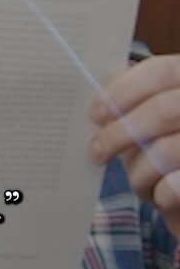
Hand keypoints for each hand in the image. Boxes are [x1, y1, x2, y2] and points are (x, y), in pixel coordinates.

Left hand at [88, 54, 179, 239]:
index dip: (125, 90)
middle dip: (120, 133)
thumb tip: (100, 102)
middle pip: (164, 110)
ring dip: (138, 171)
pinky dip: (158, 194)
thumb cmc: (173, 150)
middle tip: (96, 151)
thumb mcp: (158, 119)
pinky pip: (173, 188)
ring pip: (166, 151)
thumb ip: (138, 101)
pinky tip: (160, 195)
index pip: (163, 72)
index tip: (96, 114)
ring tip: (137, 181)